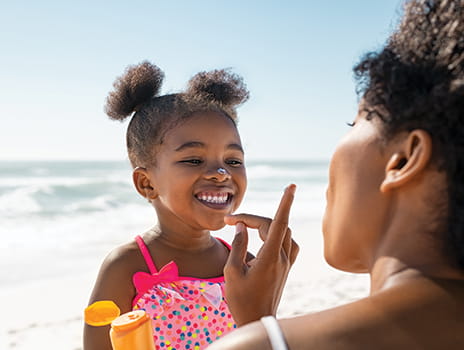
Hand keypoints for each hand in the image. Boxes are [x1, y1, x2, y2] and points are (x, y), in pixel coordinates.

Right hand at [223, 184, 298, 325]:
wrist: (257, 321)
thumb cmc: (241, 299)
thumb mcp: (232, 272)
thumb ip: (238, 246)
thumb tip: (241, 226)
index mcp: (268, 258)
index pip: (279, 223)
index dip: (285, 203)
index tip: (291, 186)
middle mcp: (282, 258)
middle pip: (275, 226)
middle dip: (254, 218)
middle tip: (232, 222)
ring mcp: (286, 263)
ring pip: (284, 233)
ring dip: (268, 224)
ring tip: (248, 227)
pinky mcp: (286, 268)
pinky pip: (289, 244)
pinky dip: (279, 234)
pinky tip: (267, 237)